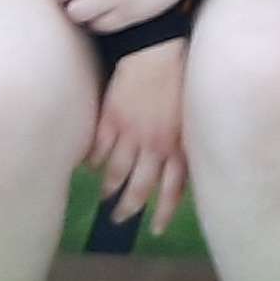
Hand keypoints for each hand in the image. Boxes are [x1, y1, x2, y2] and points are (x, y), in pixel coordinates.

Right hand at [89, 39, 188, 225]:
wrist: (157, 51)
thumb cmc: (178, 80)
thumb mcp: (189, 118)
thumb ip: (184, 145)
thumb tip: (181, 170)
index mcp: (176, 146)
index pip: (171, 189)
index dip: (163, 212)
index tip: (156, 229)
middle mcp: (154, 145)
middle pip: (139, 188)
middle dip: (129, 208)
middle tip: (120, 218)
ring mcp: (130, 134)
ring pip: (116, 173)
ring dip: (109, 188)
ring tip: (105, 196)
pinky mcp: (111, 120)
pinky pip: (98, 149)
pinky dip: (93, 160)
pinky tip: (90, 165)